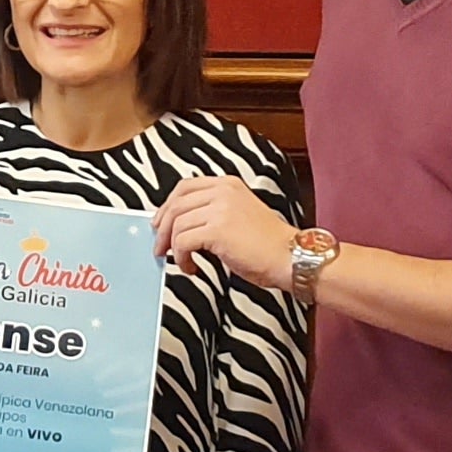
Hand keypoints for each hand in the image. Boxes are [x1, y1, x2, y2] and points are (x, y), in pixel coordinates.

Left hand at [154, 174, 296, 290]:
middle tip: (160, 246)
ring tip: (181, 260)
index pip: (184, 187)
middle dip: (163, 228)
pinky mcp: (217, 229)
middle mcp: (223, 192)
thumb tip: (185, 225)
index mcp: (228, 185)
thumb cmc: (270, 244)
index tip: (161, 223)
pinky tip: (191, 267)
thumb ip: (214, 212)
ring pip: (176, 223)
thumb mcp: (240, 215)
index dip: (168, 206)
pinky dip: (181, 257)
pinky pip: (183, 241)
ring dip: (172, 246)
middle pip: (176, 204)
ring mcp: (220, 209)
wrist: (291, 257)